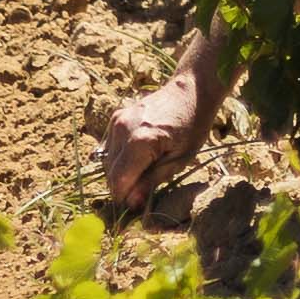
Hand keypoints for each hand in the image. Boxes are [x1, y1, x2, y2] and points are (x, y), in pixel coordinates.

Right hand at [93, 69, 211, 213]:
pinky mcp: (115, 118)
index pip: (119, 182)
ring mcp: (116, 122)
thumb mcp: (180, 159)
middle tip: (144, 192)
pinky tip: (137, 159)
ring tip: (144, 172)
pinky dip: (118, 159)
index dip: (126, 199)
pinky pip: (109, 148)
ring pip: (107, 161)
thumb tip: (132, 203)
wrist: (190, 91)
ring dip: (120, 174)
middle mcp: (122, 130)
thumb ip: (153, 181)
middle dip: (123, 188)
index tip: (139, 206)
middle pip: (110, 173)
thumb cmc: (192, 126)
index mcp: (140, 142)